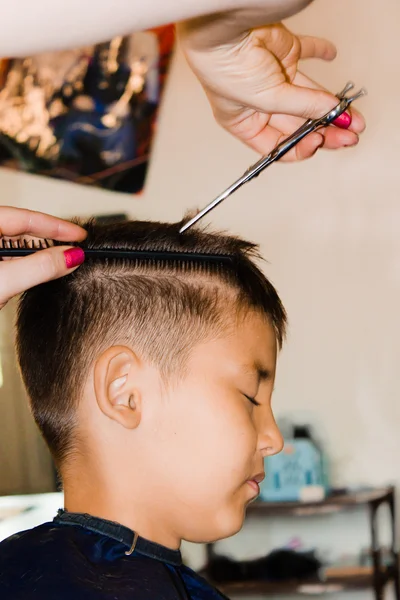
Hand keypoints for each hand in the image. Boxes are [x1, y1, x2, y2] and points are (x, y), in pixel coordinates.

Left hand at [0, 207, 85, 309]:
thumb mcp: (5, 281)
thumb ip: (39, 267)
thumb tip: (70, 257)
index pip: (26, 218)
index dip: (57, 226)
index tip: (80, 235)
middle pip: (22, 230)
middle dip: (50, 240)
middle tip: (76, 247)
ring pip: (16, 246)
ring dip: (39, 255)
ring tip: (62, 261)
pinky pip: (9, 259)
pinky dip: (27, 264)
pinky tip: (38, 272)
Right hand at [178, 20, 364, 160]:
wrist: (223, 30)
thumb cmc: (226, 70)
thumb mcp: (267, 100)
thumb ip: (303, 106)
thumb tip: (332, 113)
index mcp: (245, 123)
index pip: (279, 145)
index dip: (301, 146)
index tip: (319, 141)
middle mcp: (260, 104)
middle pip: (299, 124)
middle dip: (325, 131)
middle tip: (348, 136)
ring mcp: (274, 79)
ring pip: (310, 98)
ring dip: (332, 108)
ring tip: (353, 118)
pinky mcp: (284, 53)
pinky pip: (308, 52)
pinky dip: (322, 53)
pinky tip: (332, 57)